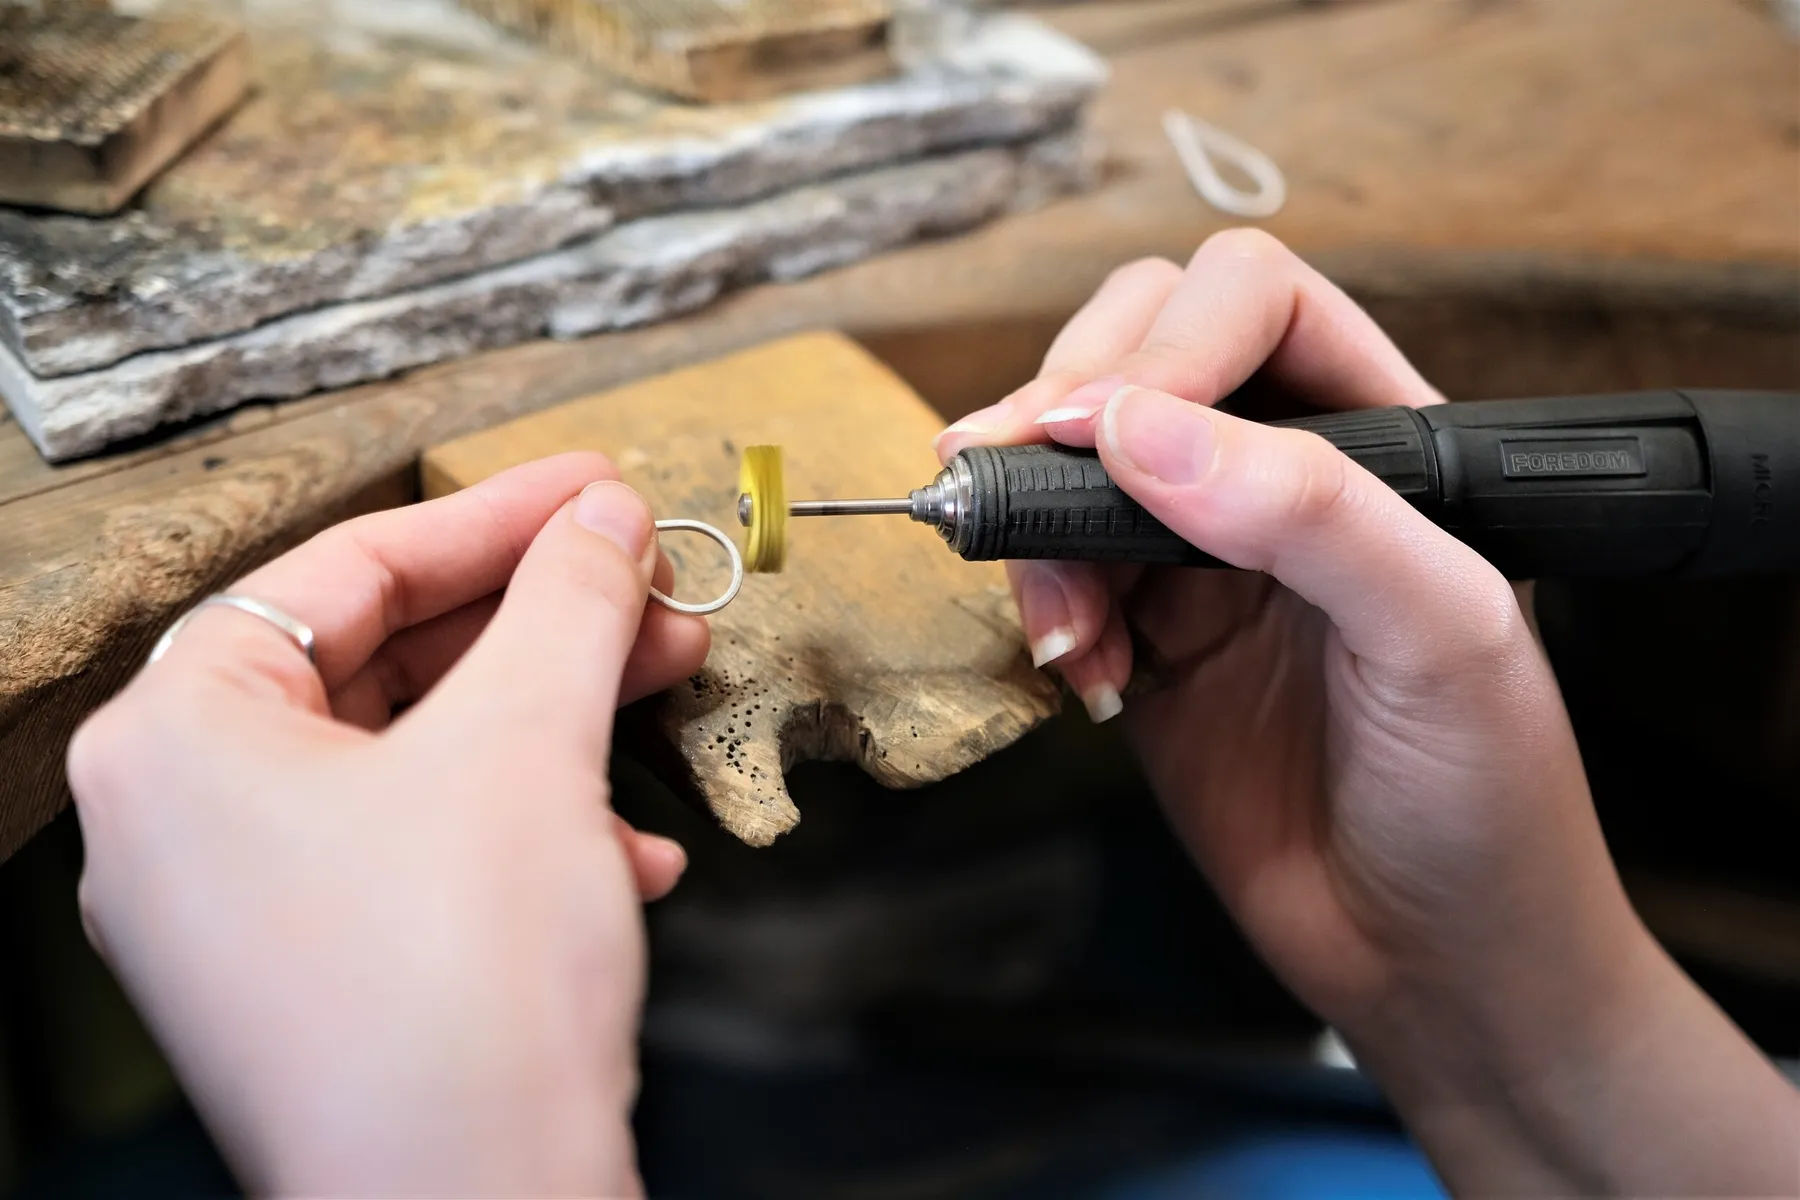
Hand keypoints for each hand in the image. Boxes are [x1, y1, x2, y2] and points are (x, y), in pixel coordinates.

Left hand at [67, 453, 709, 1196]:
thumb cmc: (457, 993)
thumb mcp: (529, 745)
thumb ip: (566, 602)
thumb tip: (602, 519)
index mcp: (179, 740)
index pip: (347, 570)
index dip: (495, 517)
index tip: (593, 489)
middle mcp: (187, 824)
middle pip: (389, 664)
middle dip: (543, 627)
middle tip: (646, 587)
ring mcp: (247, 912)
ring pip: (422, 763)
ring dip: (556, 724)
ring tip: (662, 689)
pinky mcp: (321, 978)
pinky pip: (431, 855)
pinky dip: (535, 830)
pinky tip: (632, 851)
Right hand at [939, 230, 1798, 1195]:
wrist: (1432, 963)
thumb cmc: (1488, 801)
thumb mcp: (1440, 636)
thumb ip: (1308, 512)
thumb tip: (1138, 430)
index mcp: (1386, 440)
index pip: (1255, 305)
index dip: (1164, 345)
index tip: (1092, 430)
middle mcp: (1286, 479)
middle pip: (1141, 351)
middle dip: (1067, 415)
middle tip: (1020, 482)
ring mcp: (1206, 557)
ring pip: (1075, 464)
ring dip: (1040, 528)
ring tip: (1073, 630)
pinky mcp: (1145, 635)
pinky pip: (1052, 570)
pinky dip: (1039, 605)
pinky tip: (1084, 669)